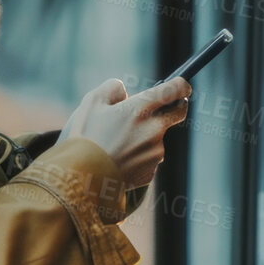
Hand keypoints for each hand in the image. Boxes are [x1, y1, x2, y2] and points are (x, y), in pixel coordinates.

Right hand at [58, 77, 191, 215]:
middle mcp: (154, 129)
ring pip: (158, 137)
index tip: (181, 84)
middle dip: (176, 106)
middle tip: (162, 107)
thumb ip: (112, 88)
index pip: (174, 90)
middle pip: (179, 112)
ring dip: (147, 135)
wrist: (82, 180)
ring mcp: (155, 152)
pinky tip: (118, 159)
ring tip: (117, 143)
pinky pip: (149, 157)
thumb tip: (124, 92)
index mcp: (141, 109)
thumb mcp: (92, 102)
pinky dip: (139, 155)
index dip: (181, 84)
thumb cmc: (85, 138)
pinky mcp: (150, 171)